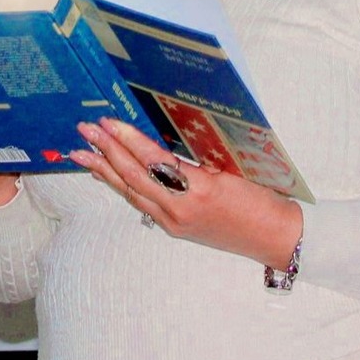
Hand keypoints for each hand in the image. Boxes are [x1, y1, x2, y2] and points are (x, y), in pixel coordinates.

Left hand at [70, 117, 301, 267]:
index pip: (153, 160)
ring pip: (131, 192)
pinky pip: (141, 203)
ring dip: (105, 171)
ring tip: (81, 154)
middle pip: (134, 177)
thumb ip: (197, 157)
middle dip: (106, 151)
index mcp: (198, 190)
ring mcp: (175, 222)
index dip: (128, 139)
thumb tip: (165, 136)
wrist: (278, 237)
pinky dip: (122, 186)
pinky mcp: (175, 228)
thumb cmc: (263, 198)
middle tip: (84, 131)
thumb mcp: (232, 169)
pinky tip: (108, 176)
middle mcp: (180, 209)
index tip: (107, 122)